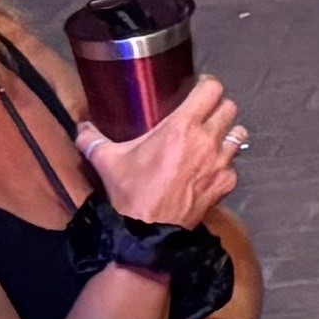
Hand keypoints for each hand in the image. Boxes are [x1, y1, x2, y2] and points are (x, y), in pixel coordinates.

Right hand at [85, 77, 245, 232]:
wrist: (148, 232)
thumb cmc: (130, 192)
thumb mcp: (107, 161)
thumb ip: (92, 139)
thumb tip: (81, 128)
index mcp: (182, 127)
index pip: (211, 89)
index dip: (207, 85)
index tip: (199, 89)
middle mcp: (207, 140)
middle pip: (230, 108)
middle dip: (218, 108)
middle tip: (204, 114)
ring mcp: (221, 162)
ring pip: (238, 134)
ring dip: (227, 133)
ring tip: (212, 139)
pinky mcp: (227, 183)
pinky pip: (234, 165)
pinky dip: (225, 164)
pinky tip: (209, 169)